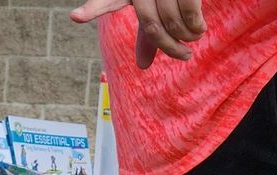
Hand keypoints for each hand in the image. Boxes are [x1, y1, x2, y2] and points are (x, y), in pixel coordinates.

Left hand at [70, 0, 206, 69]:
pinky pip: (189, 9)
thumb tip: (142, 66)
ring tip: (195, 37)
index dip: (92, 9)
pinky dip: (196, 25)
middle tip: (185, 55)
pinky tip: (200, 28)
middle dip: (170, 46)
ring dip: (187, 36)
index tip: (76, 17)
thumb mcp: (157, 12)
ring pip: (171, 19)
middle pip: (151, 25)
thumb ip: (149, 35)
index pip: (107, 1)